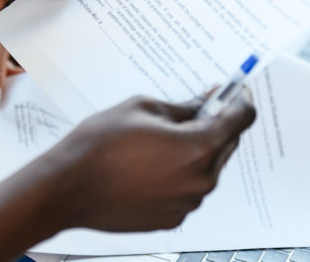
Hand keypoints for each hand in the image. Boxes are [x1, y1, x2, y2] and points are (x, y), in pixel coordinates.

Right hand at [45, 93, 255, 231]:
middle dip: (215, 124)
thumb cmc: (100, 146)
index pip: (241, 119)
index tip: (234, 91)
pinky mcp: (172, 218)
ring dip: (195, 151)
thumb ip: (183, 107)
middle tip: (195, 108)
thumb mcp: (143, 108)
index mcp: (199, 149)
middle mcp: (201, 181)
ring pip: (207, 169)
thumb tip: (204, 104)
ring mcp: (187, 203)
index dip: (240, 99)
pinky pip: (187, 189)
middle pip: (227, 145)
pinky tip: (150, 163)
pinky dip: (178, 174)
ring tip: (161, 139)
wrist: (68, 188)